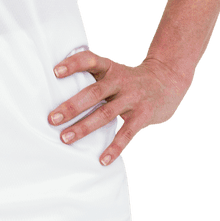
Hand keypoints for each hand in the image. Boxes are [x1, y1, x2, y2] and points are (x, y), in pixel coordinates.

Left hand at [47, 51, 191, 166]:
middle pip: (93, 93)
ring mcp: (132, 99)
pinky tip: (102, 160)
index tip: (55, 72)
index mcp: (109, 67)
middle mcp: (120, 81)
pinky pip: (126, 133)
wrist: (167, 81)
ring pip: (105, 115)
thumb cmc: (128, 78)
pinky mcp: (143, 116)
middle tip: (51, 119)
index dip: (73, 64)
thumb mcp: (112, 69)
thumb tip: (55, 84)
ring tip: (65, 138)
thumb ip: (91, 75)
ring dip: (84, 128)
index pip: (90, 60)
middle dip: (71, 107)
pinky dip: (114, 148)